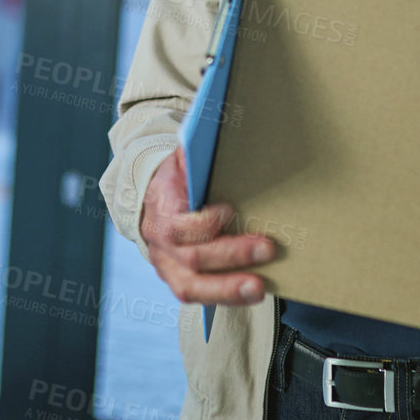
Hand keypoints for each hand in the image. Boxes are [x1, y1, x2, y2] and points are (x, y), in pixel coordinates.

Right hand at [140, 147, 275, 305]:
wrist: (151, 198)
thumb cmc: (176, 176)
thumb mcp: (181, 157)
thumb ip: (194, 149)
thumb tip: (214, 123)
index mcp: (160, 208)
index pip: (177, 225)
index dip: (202, 223)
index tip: (228, 210)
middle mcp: (159, 243)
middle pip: (191, 258)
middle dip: (231, 254)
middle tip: (268, 248)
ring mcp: (167, 266)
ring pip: (192, 287)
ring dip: (229, 288)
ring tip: (260, 288)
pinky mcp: (179, 281)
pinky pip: (200, 296)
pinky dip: (226, 296)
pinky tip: (253, 293)